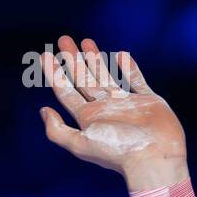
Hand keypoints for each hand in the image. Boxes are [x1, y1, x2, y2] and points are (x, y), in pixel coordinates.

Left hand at [37, 36, 186, 191]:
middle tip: (63, 39)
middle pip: (84, 79)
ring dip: (95, 59)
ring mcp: (125, 104)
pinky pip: (136, 79)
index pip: (66, 92)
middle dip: (72, 60)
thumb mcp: (80, 144)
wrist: (154, 157)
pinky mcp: (148, 101)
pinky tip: (121, 55)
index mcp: (87, 118)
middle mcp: (104, 109)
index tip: (45, 54)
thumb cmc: (118, 151)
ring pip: (106, 76)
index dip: (54, 74)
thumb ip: (58, 131)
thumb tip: (43, 111)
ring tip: (86, 42)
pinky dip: (129, 68)